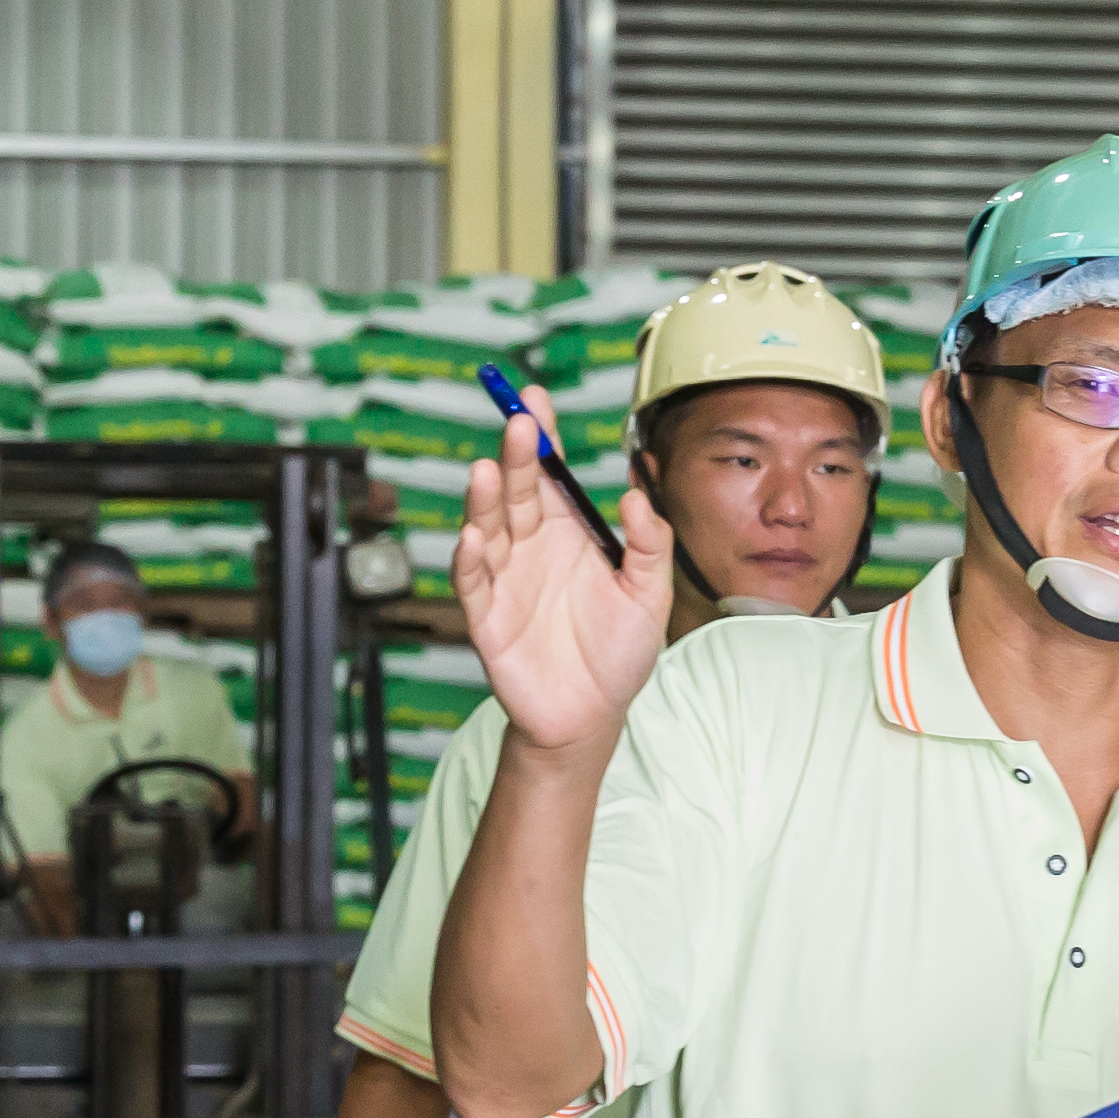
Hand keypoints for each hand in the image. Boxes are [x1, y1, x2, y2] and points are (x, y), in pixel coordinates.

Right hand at [452, 392, 672, 758]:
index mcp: (569, 532)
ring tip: (489, 472)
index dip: (543, 438)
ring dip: (485, 500)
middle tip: (519, 424)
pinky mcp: (487, 617)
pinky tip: (473, 537)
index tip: (534, 399)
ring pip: (488, 527)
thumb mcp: (650, 595)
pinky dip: (468, 559)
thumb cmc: (620, 654)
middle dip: (516, 456)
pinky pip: (473, 582)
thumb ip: (649, 546)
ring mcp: (505, 578)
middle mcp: (531, 546)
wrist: (591, 718)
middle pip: (517, 491)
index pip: (551, 474)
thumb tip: (638, 497)